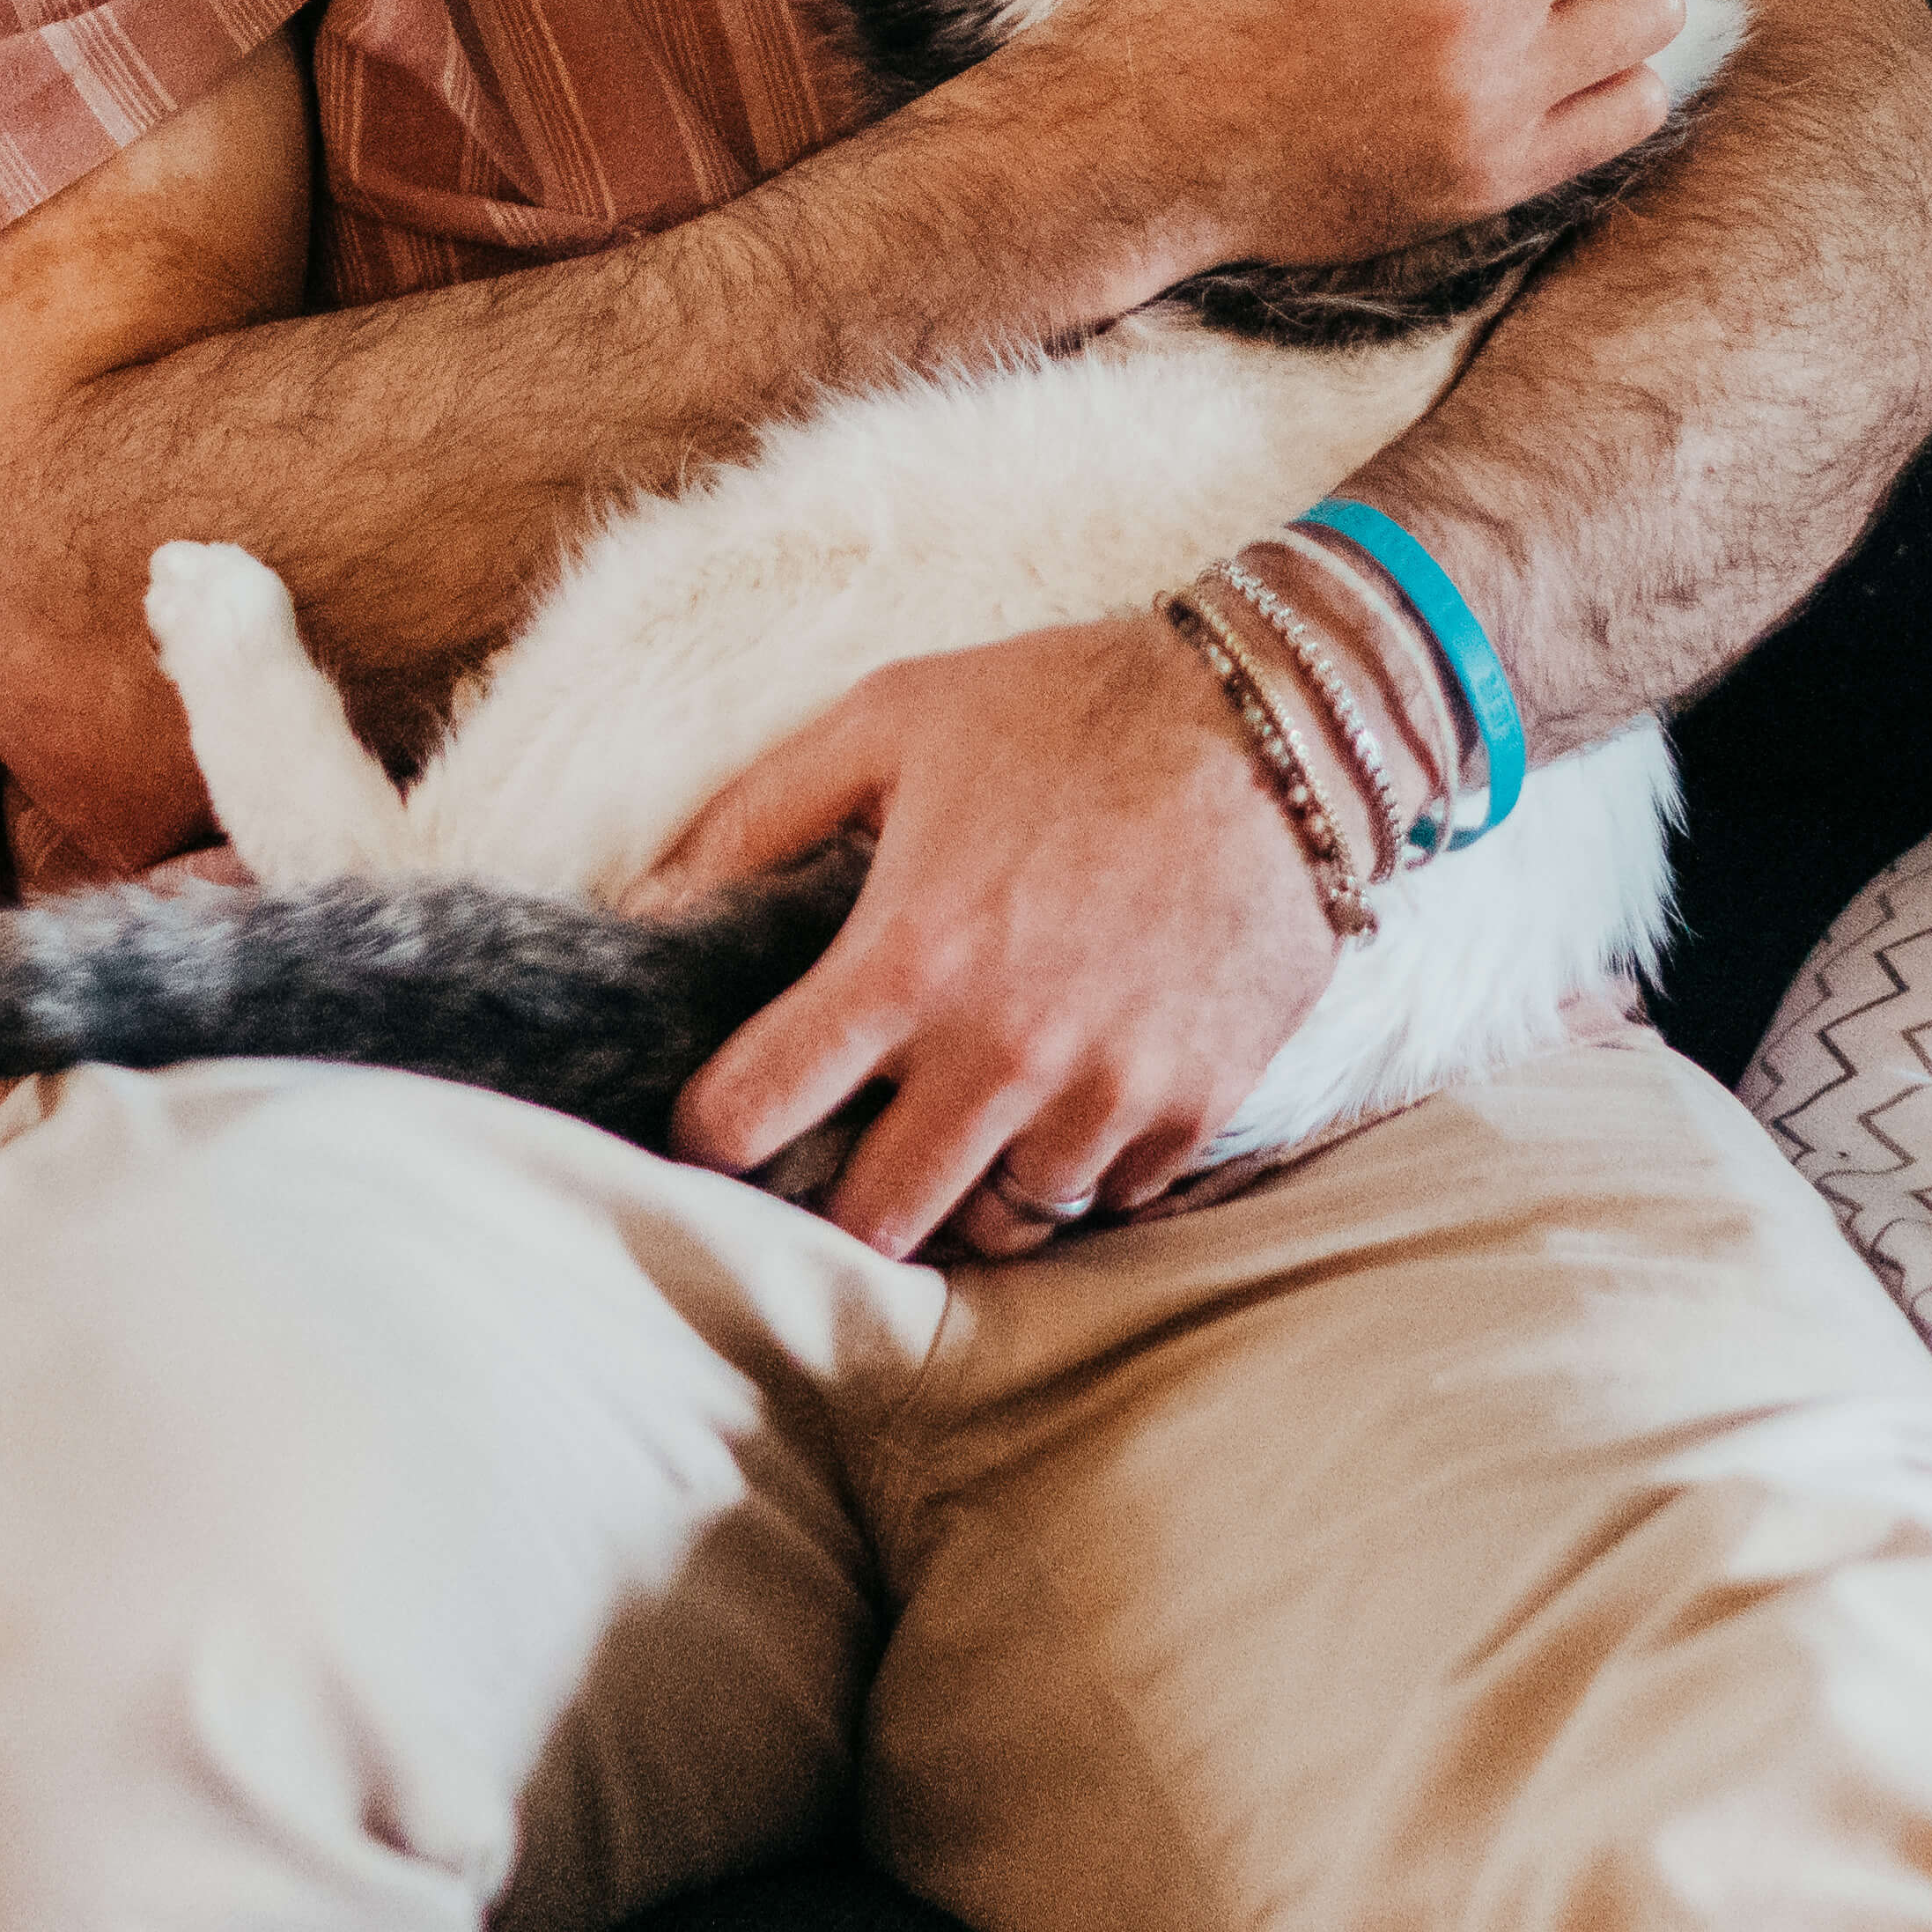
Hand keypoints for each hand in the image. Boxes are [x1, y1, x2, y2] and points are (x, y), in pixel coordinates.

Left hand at [644, 617, 1336, 1261]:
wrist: (1281, 722)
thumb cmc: (1071, 708)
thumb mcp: (891, 718)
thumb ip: (757, 813)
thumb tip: (649, 899)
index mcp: (906, 962)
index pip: (750, 1118)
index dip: (708, 1132)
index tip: (715, 1122)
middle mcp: (999, 1056)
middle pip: (871, 1222)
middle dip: (836, 1198)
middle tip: (840, 1148)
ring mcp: (1103, 1097)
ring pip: (996, 1223)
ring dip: (966, 1182)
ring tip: (963, 1116)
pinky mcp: (1191, 1111)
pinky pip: (1102, 1198)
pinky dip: (1072, 1166)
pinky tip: (1064, 1093)